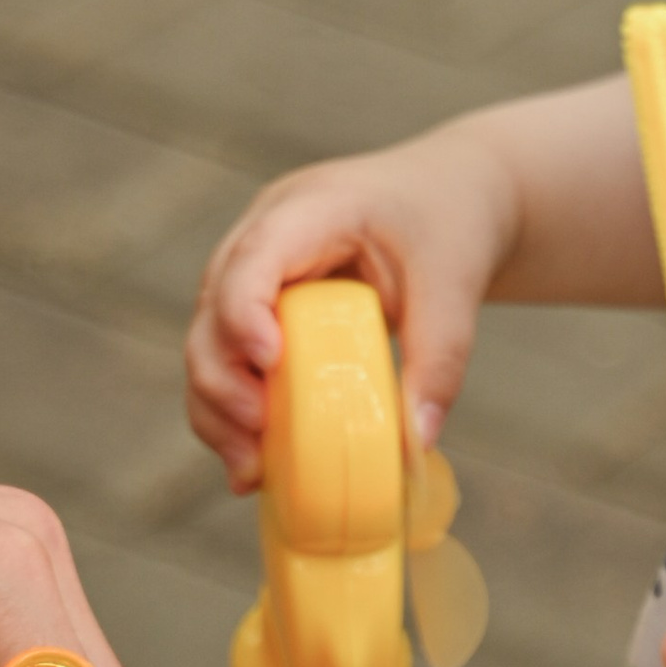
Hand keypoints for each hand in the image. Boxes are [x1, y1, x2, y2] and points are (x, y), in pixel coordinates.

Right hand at [185, 129, 516, 489]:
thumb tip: (416, 442)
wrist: (452, 194)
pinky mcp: (261, 303)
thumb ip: (441, 357)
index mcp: (313, 207)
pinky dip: (234, 408)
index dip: (245, 313)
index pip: (253, 256)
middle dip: (223, 383)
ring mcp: (254, 268)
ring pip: (207, 341)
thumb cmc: (452, 223)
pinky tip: (255, 461)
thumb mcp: (457, 282)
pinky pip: (230, 357)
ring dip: (218, 409)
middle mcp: (266, 233)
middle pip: (212, 310)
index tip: (271, 365)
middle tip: (260, 444)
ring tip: (251, 472)